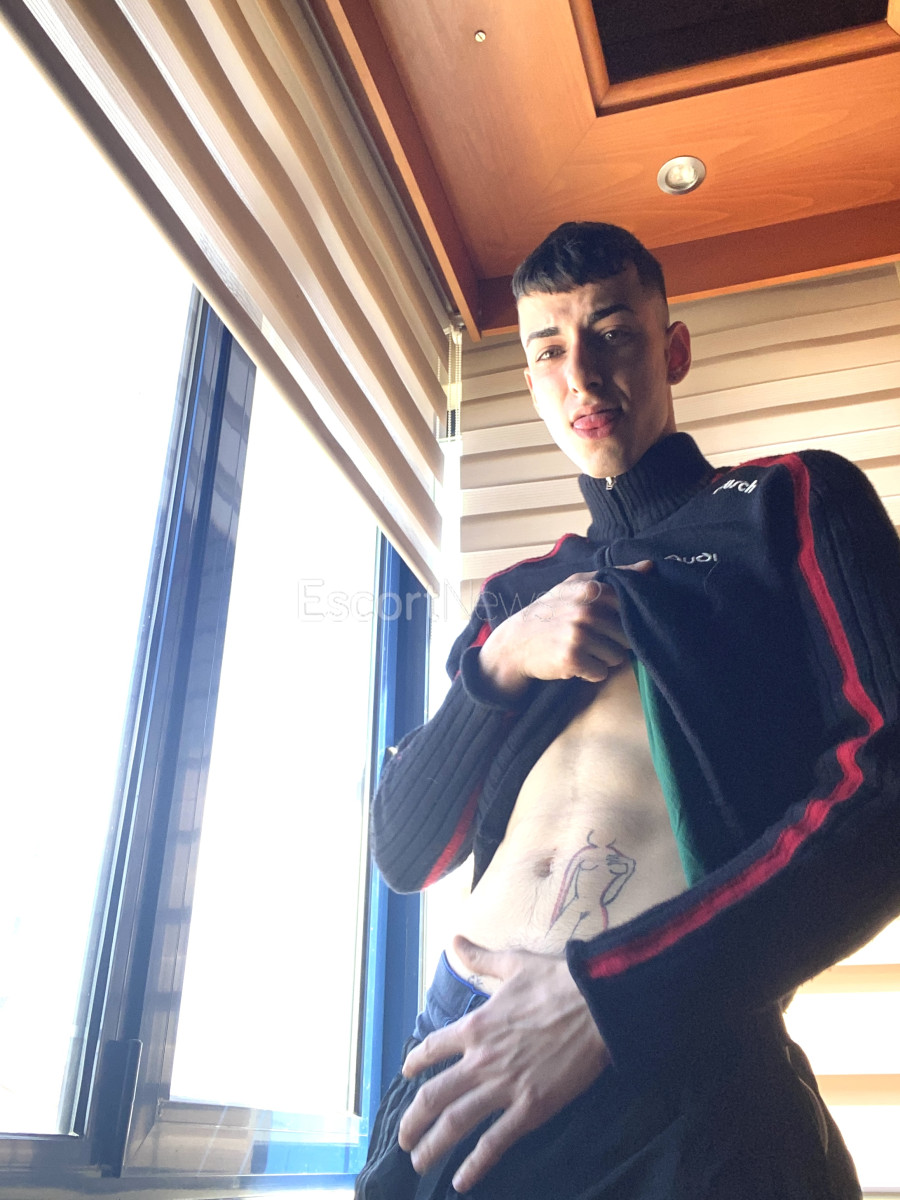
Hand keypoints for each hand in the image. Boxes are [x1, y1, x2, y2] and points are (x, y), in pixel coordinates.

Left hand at [398, 936, 609, 1192]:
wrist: (596, 1005)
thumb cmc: (556, 982)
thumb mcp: (512, 964)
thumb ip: (480, 959)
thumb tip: (455, 940)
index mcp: (475, 1026)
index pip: (431, 1049)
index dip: (414, 1064)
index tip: (406, 1074)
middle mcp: (481, 1060)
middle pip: (433, 1095)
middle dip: (413, 1121)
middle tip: (404, 1138)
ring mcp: (504, 1086)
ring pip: (456, 1123)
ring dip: (432, 1145)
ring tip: (419, 1161)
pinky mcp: (531, 1107)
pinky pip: (495, 1142)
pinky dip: (475, 1164)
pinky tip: (461, 1181)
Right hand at [478, 562, 651, 698]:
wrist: (516, 643)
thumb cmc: (552, 612)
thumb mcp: (577, 586)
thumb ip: (615, 575)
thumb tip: (650, 567)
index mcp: (590, 588)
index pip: (630, 608)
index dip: (622, 619)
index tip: (607, 621)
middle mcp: (585, 610)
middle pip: (627, 637)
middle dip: (613, 642)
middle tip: (590, 639)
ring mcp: (578, 635)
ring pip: (617, 657)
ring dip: (603, 658)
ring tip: (582, 650)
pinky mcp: (572, 659)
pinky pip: (601, 673)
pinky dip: (591, 672)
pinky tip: (575, 662)